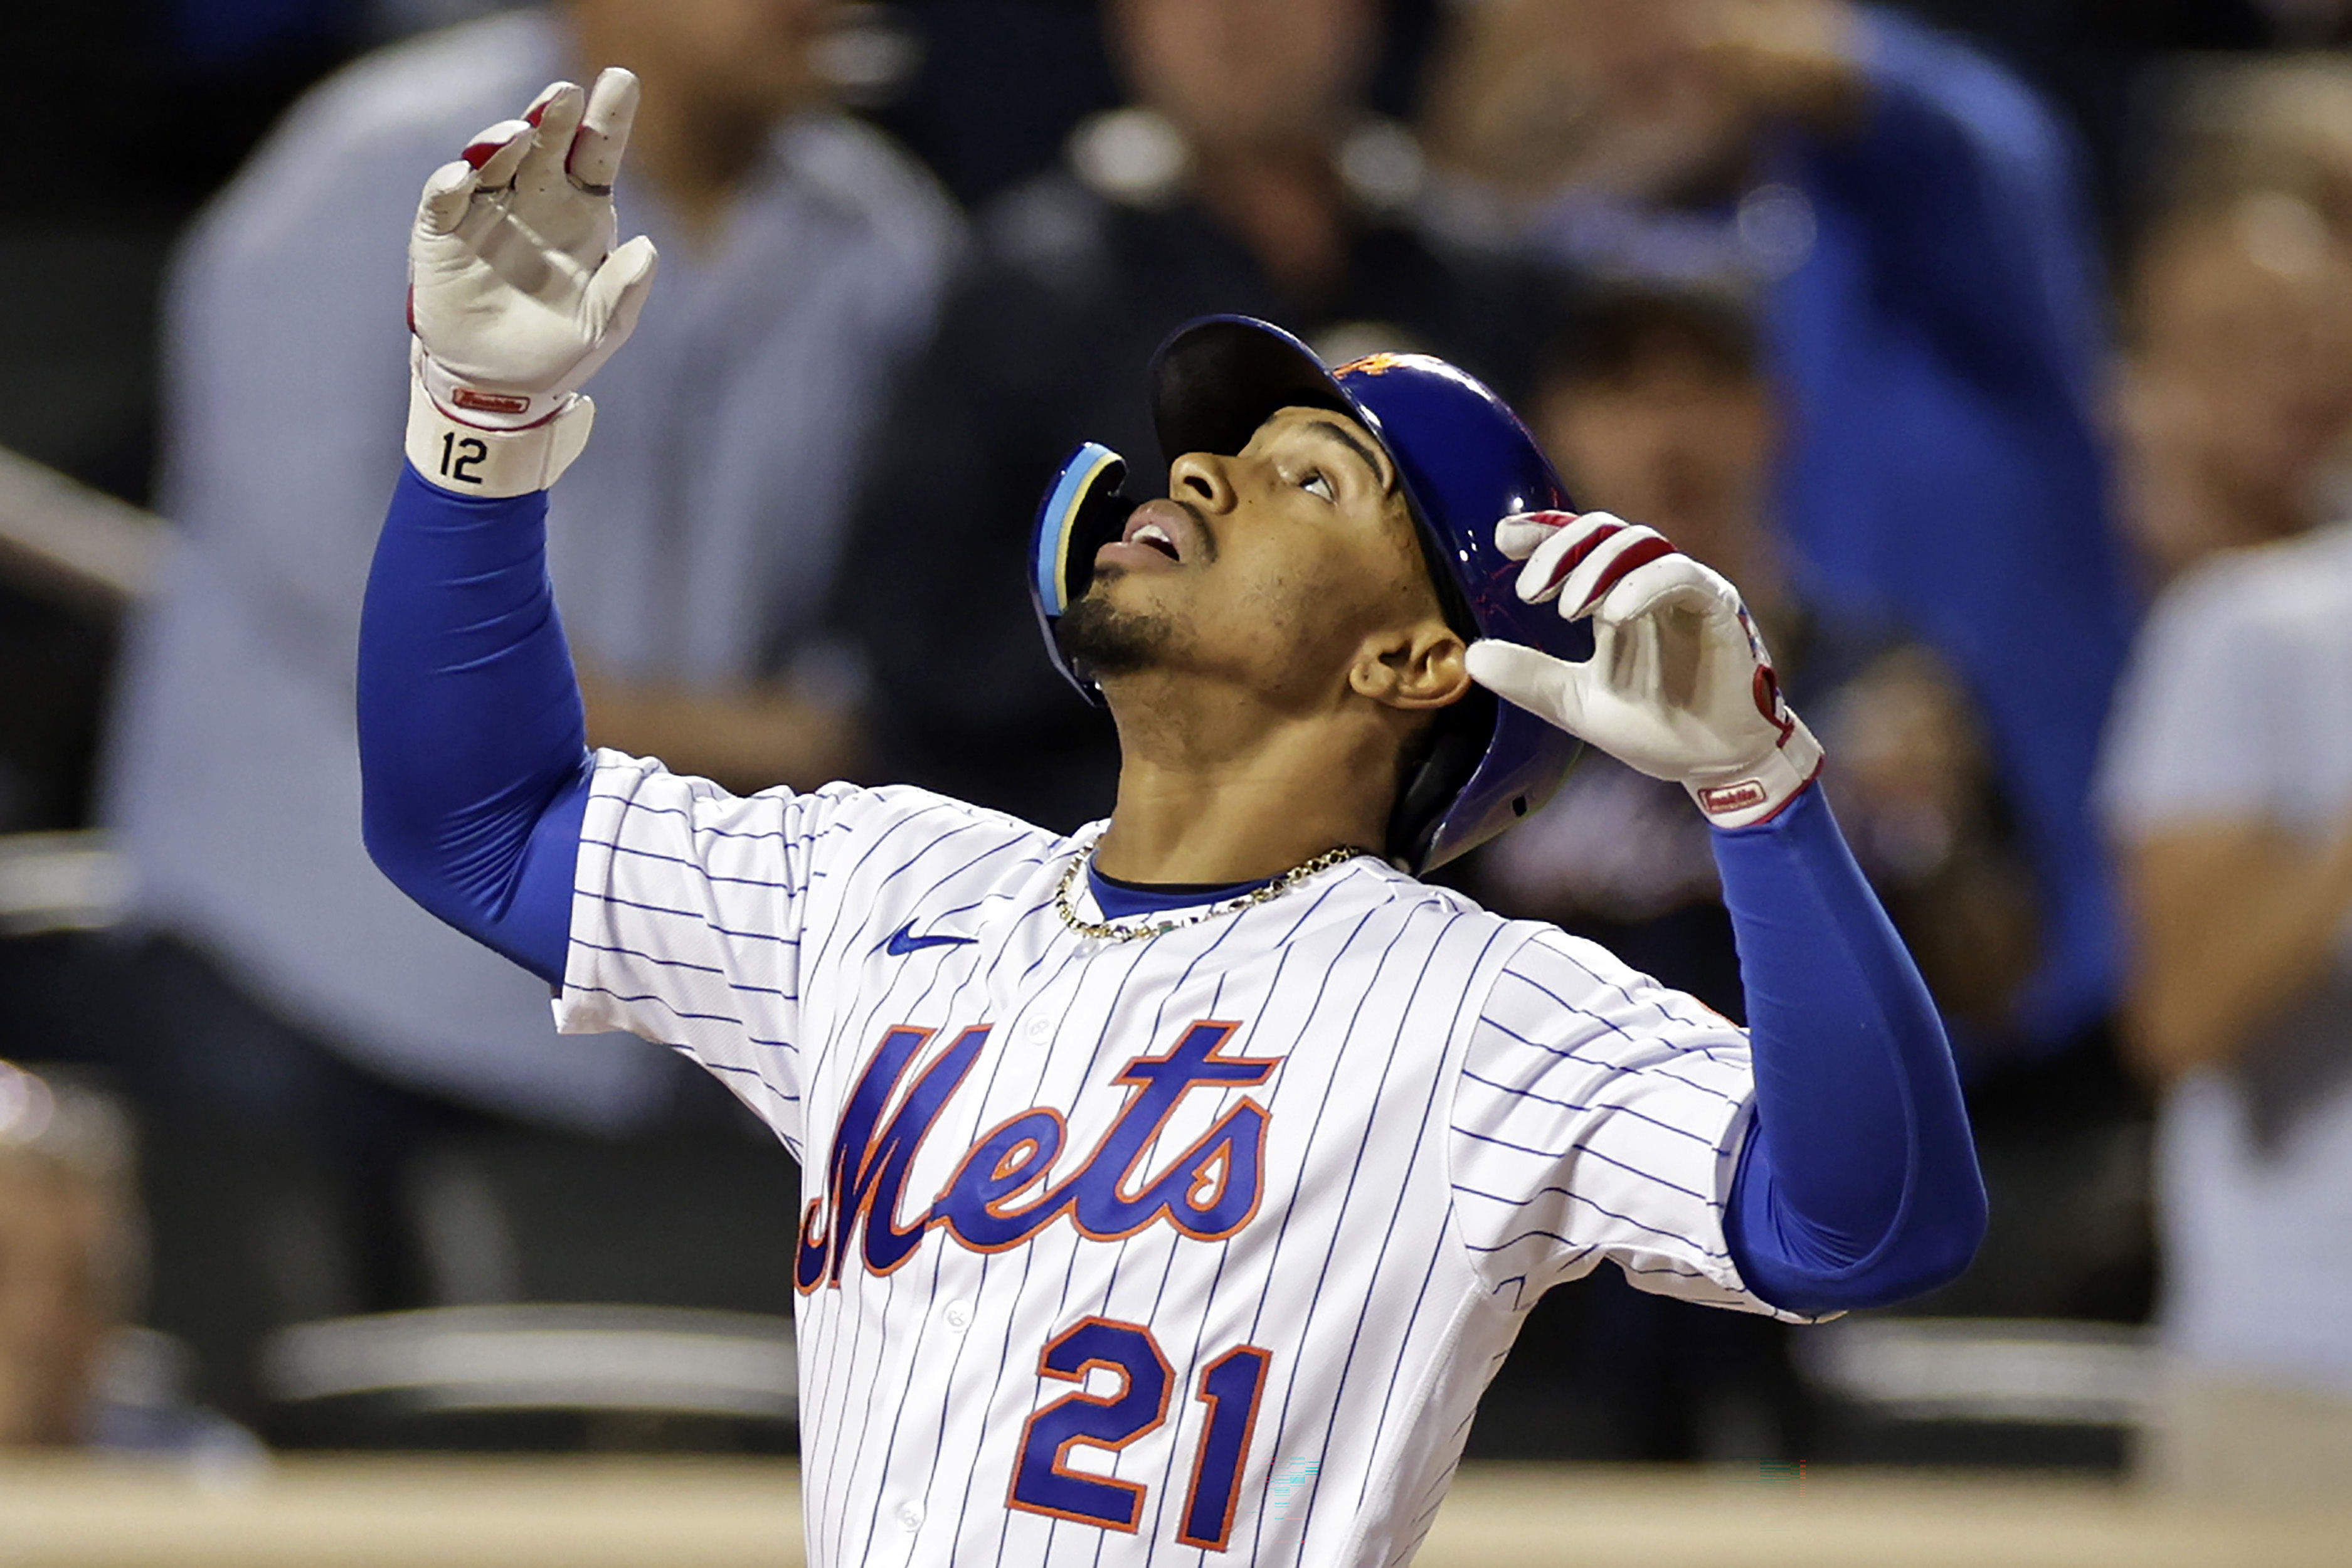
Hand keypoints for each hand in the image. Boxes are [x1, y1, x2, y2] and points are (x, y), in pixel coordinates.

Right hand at [404, 69, 658, 494]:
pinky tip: (465, 174)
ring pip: (492, 160)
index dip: (608, 119)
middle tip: (564, 94)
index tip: (621, 81)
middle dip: (552, 115)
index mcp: (582, 214)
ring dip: (501, 141)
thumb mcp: (602, 328)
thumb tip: (647, 249)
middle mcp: (534, 200)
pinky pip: (444, 200)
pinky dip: (452, 184)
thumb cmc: (559, 351)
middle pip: (544, 144)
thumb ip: (624, 291)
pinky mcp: (443, 233)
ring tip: (517, 133)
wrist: (500, 388)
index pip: (597, 155)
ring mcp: (487, 211)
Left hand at [1463, 510, 1822, 826]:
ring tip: (1565, 610)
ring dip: (1596, 567)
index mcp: (1615, 597)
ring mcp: (1684, 591)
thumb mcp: (1574, 704)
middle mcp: (1648, 585)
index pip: (1578, 545)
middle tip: (1529, 591)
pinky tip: (1611, 616)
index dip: (1542, 532)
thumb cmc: (1654, 728)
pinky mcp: (1717, 605)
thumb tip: (1472, 655)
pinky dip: (1641, 586)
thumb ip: (1529, 677)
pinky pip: (1680, 575)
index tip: (1502, 539)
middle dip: (1561, 549)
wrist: (1710, 765)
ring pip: (1640, 544)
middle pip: (1604, 532)